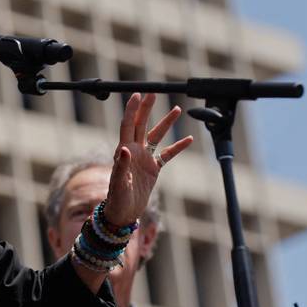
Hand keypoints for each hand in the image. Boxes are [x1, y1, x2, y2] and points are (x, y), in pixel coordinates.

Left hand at [102, 93, 192, 225]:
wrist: (123, 213)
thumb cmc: (117, 199)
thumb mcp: (118, 183)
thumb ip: (121, 166)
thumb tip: (123, 148)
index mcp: (124, 151)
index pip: (128, 125)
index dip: (132, 110)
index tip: (138, 94)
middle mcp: (134, 151)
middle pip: (141, 125)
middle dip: (147, 108)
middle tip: (154, 92)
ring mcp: (144, 159)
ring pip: (156, 136)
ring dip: (165, 123)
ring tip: (177, 109)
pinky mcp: (153, 169)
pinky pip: (168, 155)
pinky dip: (177, 147)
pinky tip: (189, 138)